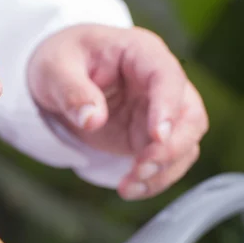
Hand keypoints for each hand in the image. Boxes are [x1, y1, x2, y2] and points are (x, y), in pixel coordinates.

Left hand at [28, 24, 207, 199]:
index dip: (168, 106)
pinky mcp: (146, 136)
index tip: (158, 136)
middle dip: (171, 148)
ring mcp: (156, 111)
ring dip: (163, 170)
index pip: (167, 76)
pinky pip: (164, 161)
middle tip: (141, 169)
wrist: (58, 75)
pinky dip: (153, 179)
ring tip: (129, 187)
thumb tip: (92, 120)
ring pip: (183, 143)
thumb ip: (72, 92)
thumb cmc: (61, 60)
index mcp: (140, 53)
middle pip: (189, 115)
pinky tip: (130, 189)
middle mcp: (157, 82)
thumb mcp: (55, 69)